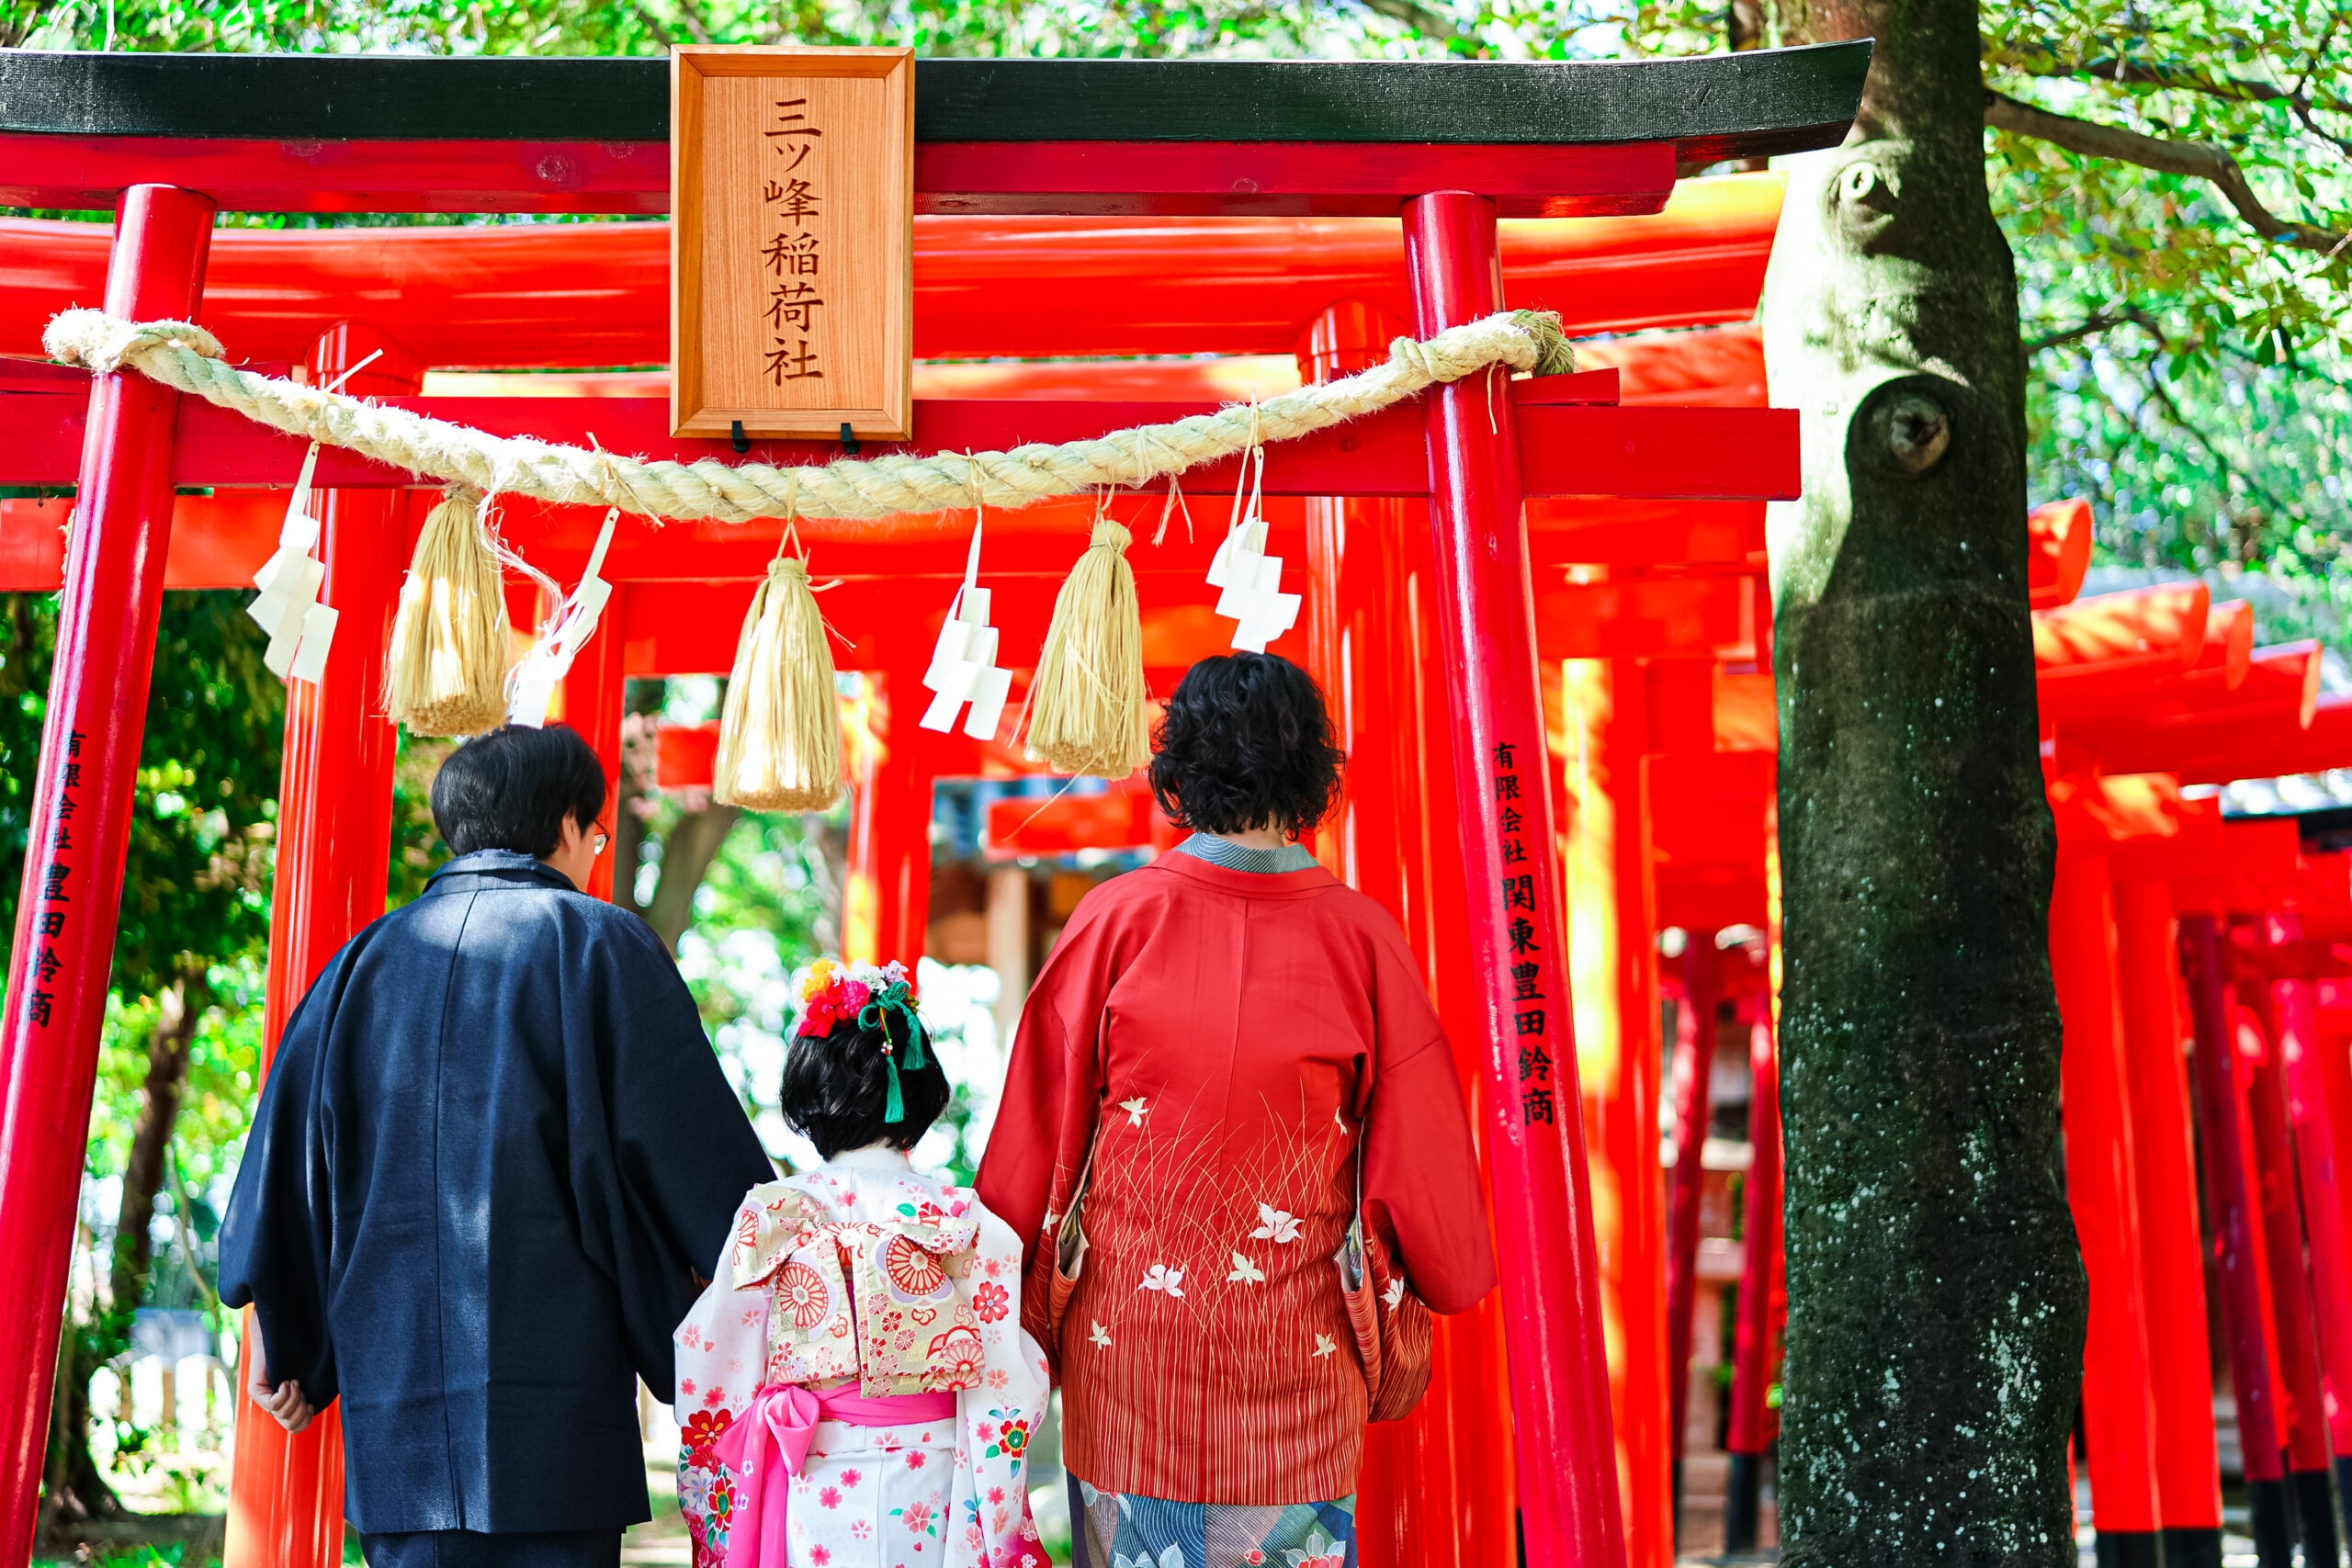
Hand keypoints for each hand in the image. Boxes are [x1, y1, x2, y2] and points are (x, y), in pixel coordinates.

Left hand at [247, 1317, 314, 1434]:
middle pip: (290, 1425)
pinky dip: (285, 1394)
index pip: (296, 1427)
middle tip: (302, 1389)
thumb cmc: (301, 1351)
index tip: (311, 1401)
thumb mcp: (312, 1377)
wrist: (282, 1332)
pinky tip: (287, 1381)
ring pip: (281, 1415)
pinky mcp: (255, 1391)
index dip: (306, 1418)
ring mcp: (263, 1399)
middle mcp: (273, 1405)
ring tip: (294, 1381)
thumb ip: (314, 1392)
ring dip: (294, 1398)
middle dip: (301, 1409)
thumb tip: (315, 1408)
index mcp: (288, 1404)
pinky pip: (273, 1404)